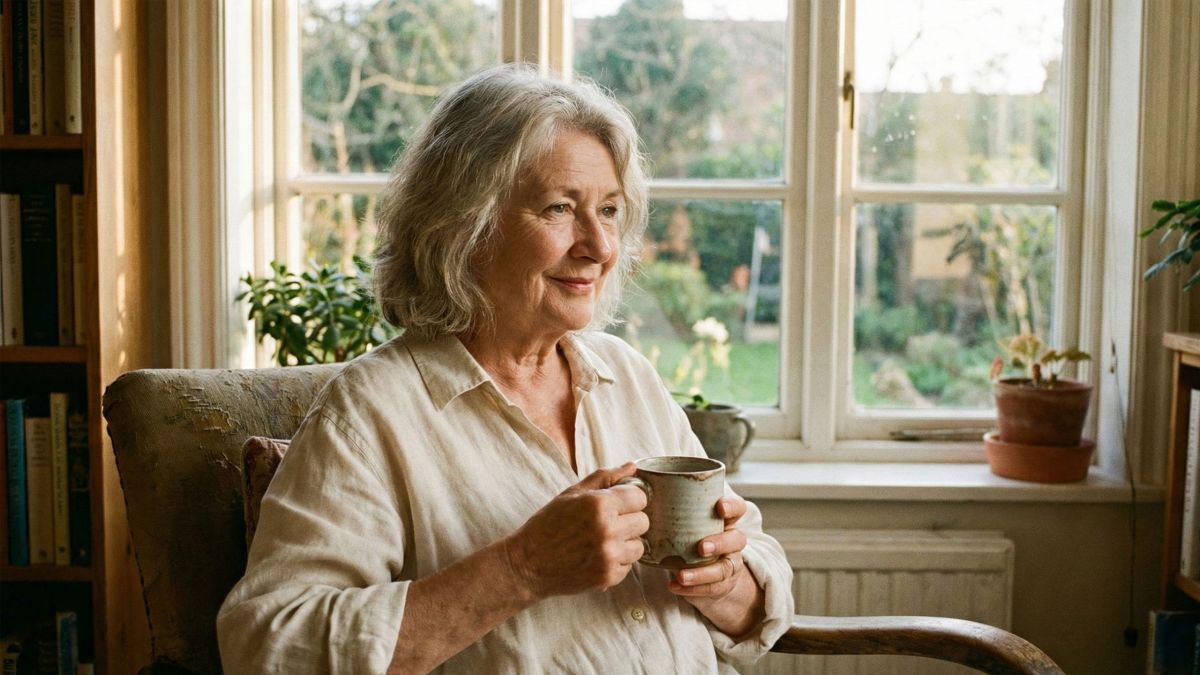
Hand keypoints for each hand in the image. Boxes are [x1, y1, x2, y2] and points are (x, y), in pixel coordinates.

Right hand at [504, 463, 649, 601]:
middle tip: (608, 524)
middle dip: (629, 521)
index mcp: (599, 504)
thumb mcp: (572, 494)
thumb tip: (632, 467)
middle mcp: (607, 530)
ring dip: (625, 543)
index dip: (629, 499)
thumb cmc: (548, 525)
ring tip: (603, 542)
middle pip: (643, 521)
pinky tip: (597, 557)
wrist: (528, 564)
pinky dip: (617, 563)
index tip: (618, 505)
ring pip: (639, 546)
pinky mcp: (608, 577)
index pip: (640, 497)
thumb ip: (605, 478)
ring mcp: (609, 556)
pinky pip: (629, 566)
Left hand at [668, 494, 764, 637]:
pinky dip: (692, 589)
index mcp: (724, 519)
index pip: (738, 508)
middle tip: (701, 547)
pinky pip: (711, 588)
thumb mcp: (684, 516)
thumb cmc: (688, 533)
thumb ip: (667, 498)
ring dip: (703, 572)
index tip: (719, 507)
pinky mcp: (721, 584)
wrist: (707, 569)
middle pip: (737, 539)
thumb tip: (634, 472)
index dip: (732, 507)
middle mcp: (731, 540)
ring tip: (682, 574)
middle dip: (721, 543)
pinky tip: (674, 586)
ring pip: (725, 568)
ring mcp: (728, 563)